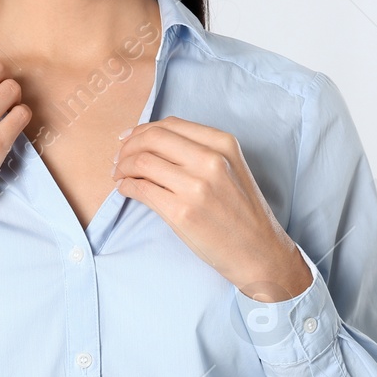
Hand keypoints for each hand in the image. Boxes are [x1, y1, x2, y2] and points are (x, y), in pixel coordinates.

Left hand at [112, 116, 312, 302]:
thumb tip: (149, 141)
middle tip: (118, 159)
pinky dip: (126, 187)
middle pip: (152, 138)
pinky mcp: (182, 213)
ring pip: (142, 162)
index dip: (143, 130)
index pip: (170, 124)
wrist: (259, 252)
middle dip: (128, 146)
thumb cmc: (241, 212)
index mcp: (223, 144)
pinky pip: (141, 189)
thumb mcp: (230, 168)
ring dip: (122, 167)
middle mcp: (211, 161)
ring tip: (120, 176)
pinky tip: (126, 190)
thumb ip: (198, 150)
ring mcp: (196, 187)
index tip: (129, 139)